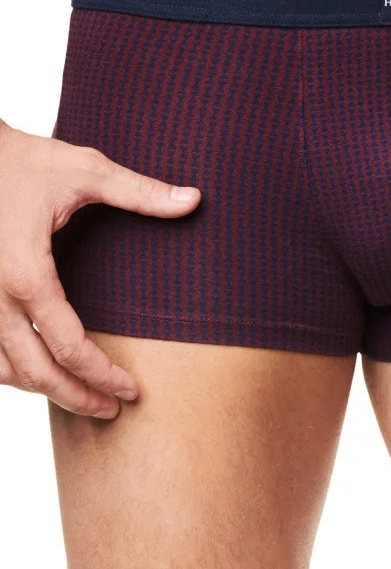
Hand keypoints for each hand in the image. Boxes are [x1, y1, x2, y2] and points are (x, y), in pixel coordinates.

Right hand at [0, 121, 199, 418]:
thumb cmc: (22, 158)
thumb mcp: (85, 170)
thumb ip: (140, 192)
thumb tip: (194, 200)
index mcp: (26, 273)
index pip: (69, 346)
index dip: (103, 374)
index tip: (132, 389)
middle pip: (35, 371)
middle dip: (76, 397)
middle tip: (112, 411)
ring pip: (1, 369)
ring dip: (41, 390)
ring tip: (80, 400)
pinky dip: (9, 371)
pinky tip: (36, 372)